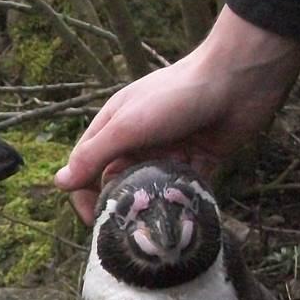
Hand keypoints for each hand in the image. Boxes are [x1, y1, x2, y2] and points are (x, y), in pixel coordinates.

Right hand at [54, 8, 299, 220]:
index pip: (86, 167)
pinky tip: (189, 203)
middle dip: (123, 200)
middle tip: (132, 221)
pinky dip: (184, 197)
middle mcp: (138, 139)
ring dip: (156, 199)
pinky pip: (183, 187)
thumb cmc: (176, 97)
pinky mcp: (198, 158)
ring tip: (165, 207)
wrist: (240, 78)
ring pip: (151, 187)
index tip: (96, 219)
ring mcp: (168, 149)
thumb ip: (93, 156)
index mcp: (114, 126)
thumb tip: (59, 184)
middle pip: (118, 180)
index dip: (85, 195)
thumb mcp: (127, 127)